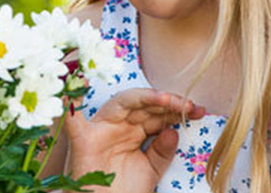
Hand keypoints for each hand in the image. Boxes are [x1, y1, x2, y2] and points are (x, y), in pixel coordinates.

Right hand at [63, 89, 204, 192]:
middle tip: (189, 106)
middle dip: (167, 103)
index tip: (199, 111)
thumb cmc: (123, 190)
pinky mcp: (82, 141)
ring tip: (166, 99)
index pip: (156, 113)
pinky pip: (74, 120)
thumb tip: (172, 132)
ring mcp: (100, 130)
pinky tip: (80, 87)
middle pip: (143, 104)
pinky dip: (71, 106)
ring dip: (144, 98)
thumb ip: (162, 152)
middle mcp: (118, 125)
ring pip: (121, 103)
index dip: (177, 110)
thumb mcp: (150, 170)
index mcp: (133, 131)